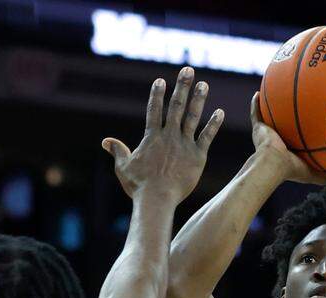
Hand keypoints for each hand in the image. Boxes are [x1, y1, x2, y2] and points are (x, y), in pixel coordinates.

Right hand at [102, 66, 222, 200]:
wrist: (157, 198)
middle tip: (188, 70)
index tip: (161, 80)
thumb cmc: (139, 185)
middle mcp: (169, 136)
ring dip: (199, 99)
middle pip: (176, 106)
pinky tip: (220, 112)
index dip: (157, 94)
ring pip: (193, 117)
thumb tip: (105, 142)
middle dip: (182, 86)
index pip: (154, 110)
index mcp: (152, 137)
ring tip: (204, 84)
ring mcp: (184, 144)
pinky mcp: (197, 156)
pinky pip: (207, 137)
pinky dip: (213, 125)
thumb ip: (117, 151)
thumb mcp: (123, 167)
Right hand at [250, 93, 325, 184]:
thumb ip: (322, 175)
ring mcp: (265, 134)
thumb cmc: (291, 169)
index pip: (290, 141)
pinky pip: (256, 113)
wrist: (273, 164)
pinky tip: (258, 94)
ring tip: (271, 95)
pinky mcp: (258, 129)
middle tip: (287, 108)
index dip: (294, 134)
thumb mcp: (311, 172)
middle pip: (278, 127)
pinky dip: (255, 104)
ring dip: (266, 109)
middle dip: (281, 120)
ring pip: (265, 118)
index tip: (300, 126)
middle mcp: (273, 142)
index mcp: (284, 151)